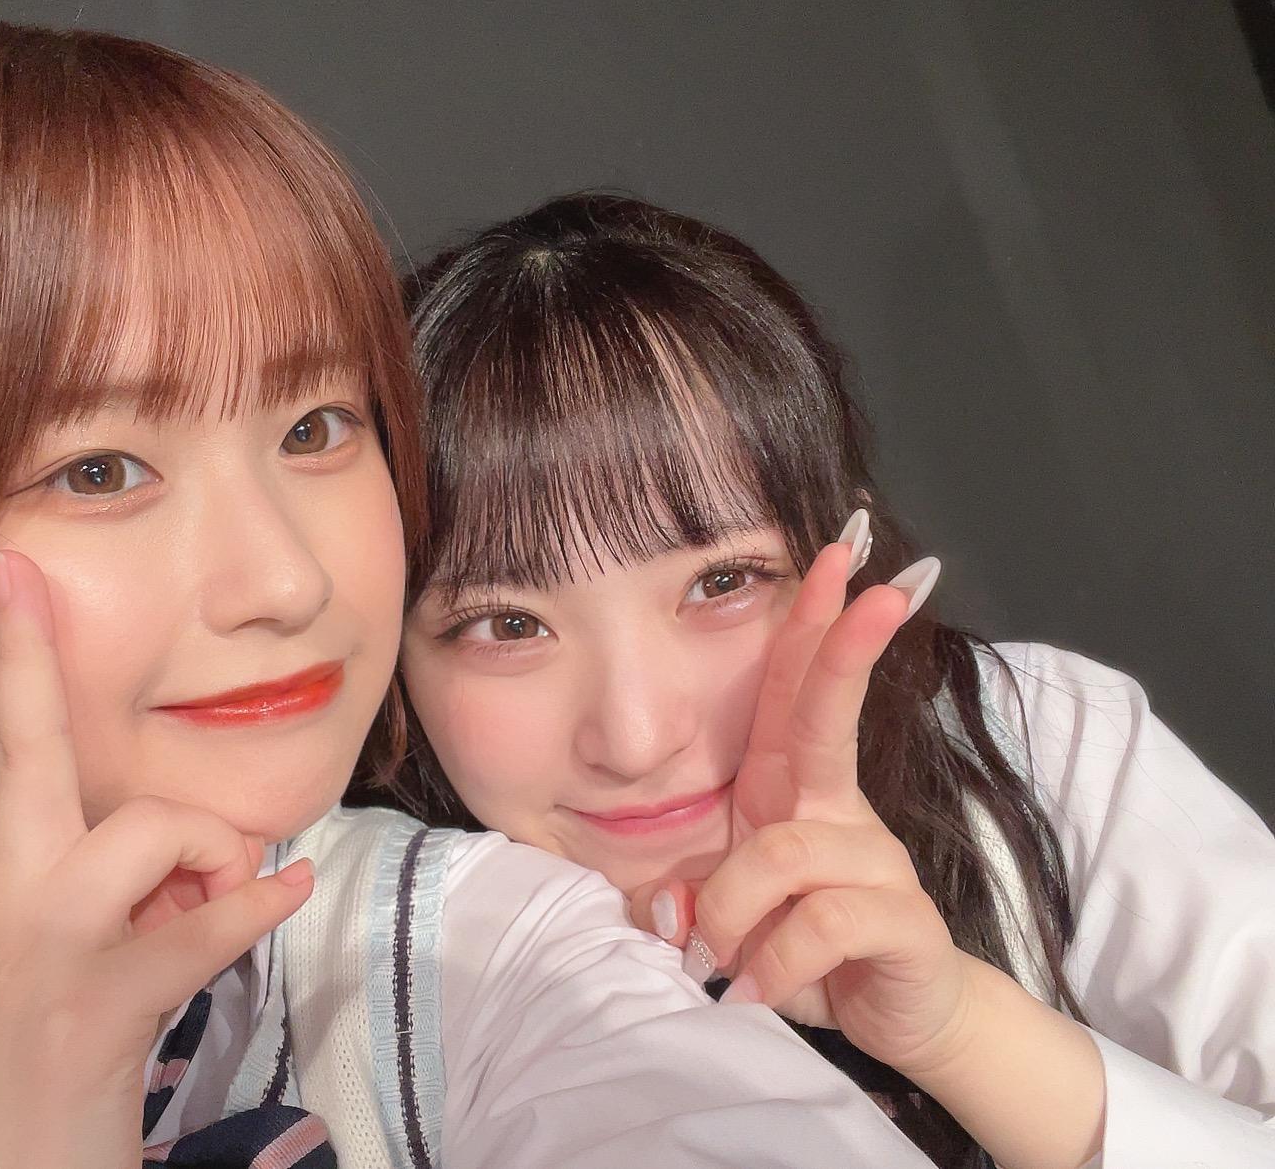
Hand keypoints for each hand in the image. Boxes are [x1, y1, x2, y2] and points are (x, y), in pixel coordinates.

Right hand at [0, 548, 313, 1168]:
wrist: (35, 1137)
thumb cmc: (70, 1015)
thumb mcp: (71, 928)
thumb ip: (134, 866)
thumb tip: (253, 846)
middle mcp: (14, 888)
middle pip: (22, 751)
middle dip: (20, 654)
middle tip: (9, 569)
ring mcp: (57, 936)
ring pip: (153, 829)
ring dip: (209, 856)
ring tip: (202, 902)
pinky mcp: (110, 990)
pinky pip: (215, 921)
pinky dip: (261, 903)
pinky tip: (287, 888)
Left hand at [632, 520, 970, 1073]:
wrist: (890, 1017)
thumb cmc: (799, 945)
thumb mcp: (730, 910)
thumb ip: (693, 894)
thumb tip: (669, 908)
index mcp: (792, 790)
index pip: (794, 694)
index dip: (810, 625)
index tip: (830, 557)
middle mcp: (838, 809)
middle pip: (829, 717)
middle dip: (847, 648)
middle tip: (878, 587)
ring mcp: (876, 860)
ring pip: (783, 854)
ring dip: (734, 915)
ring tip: (727, 960)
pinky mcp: (904, 919)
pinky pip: (822, 923)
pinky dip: (776, 963)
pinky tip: (759, 988)